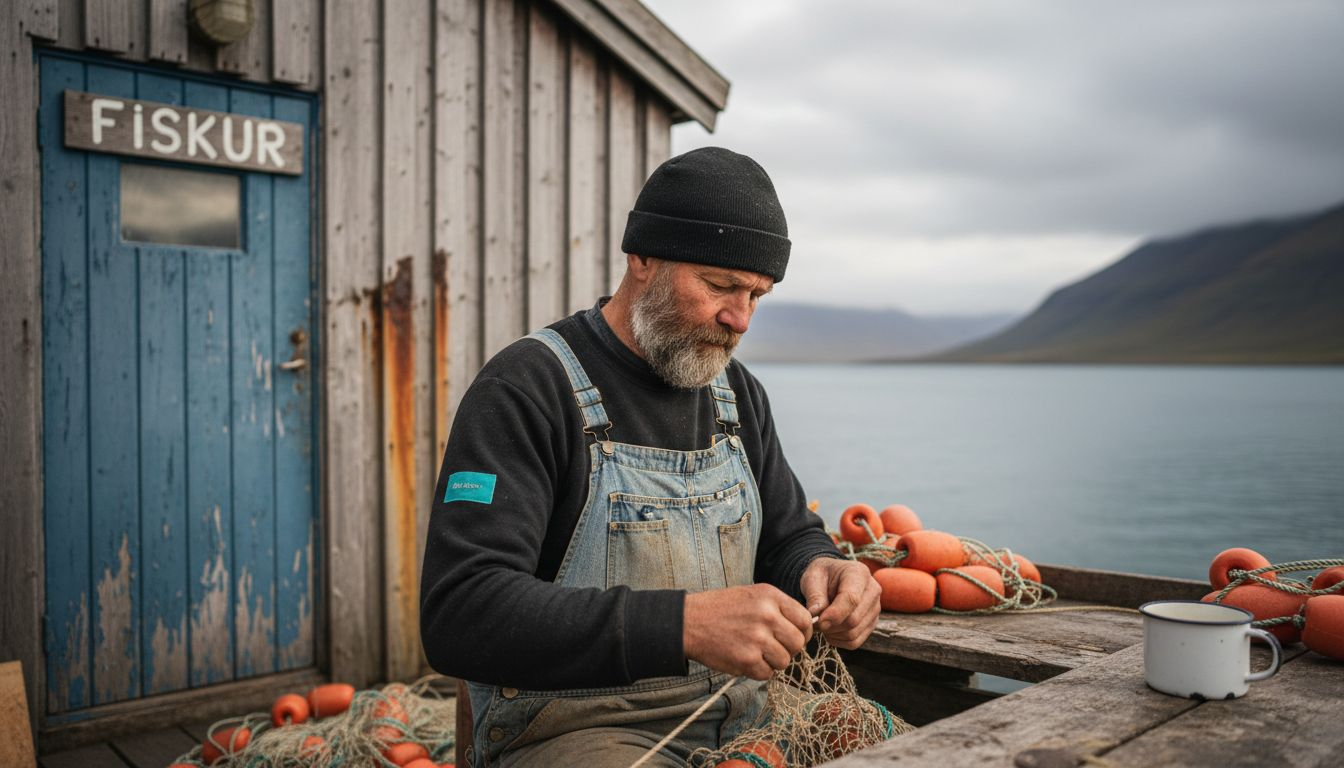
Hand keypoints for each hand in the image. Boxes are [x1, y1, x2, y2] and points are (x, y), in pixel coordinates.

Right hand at [683, 584, 814, 679]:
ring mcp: (757, 638)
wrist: (689, 621)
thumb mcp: (753, 595)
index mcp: (770, 596)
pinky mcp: (746, 659)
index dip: (803, 632)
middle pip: (798, 643)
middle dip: (788, 649)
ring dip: (772, 661)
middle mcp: (767, 615)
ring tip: (755, 652)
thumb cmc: (722, 609)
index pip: (805, 620)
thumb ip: (779, 608)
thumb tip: (805, 629)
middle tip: (772, 648)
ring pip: (784, 661)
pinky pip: (767, 673)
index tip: (794, 637)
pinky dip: (758, 671)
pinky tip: (744, 659)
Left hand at [799, 557, 880, 648]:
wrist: (830, 580)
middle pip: (854, 619)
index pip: (852, 598)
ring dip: (833, 634)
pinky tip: (829, 631)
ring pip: (854, 633)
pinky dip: (839, 641)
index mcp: (858, 573)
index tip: (819, 622)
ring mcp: (875, 609)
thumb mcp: (812, 578)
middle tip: (815, 622)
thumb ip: (815, 595)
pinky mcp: (872, 623)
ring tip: (821, 624)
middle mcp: (872, 591)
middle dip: (831, 625)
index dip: (835, 614)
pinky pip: (855, 642)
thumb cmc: (821, 577)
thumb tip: (815, 614)